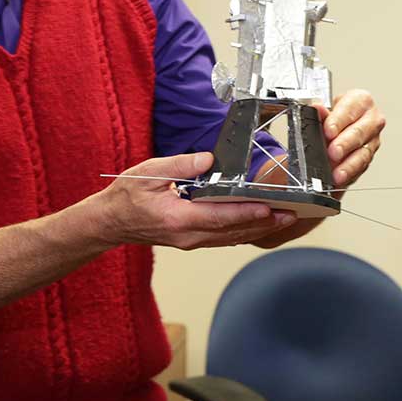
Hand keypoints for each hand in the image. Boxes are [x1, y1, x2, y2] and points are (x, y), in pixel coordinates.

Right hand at [95, 152, 295, 249]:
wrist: (109, 223)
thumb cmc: (126, 197)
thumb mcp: (148, 173)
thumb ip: (180, 165)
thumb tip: (207, 159)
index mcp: (179, 219)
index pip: (220, 217)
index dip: (247, 213)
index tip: (269, 208)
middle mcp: (189, 235)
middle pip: (233, 231)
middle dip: (264, 223)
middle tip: (291, 215)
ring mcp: (191, 241)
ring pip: (231, 238)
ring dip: (259, 229)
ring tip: (284, 220)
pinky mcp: (192, 240)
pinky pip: (223, 238)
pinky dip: (244, 232)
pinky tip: (260, 225)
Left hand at [320, 89, 384, 186]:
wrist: (340, 127)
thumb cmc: (336, 116)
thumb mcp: (327, 110)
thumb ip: (322, 112)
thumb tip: (316, 109)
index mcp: (361, 101)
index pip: (351, 109)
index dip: (338, 121)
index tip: (328, 131)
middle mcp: (372, 119)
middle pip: (360, 132)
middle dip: (345, 144)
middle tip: (333, 152)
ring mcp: (373, 139)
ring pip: (363, 153)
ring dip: (349, 165)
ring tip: (337, 173)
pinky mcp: (369, 157)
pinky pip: (361, 167)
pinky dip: (350, 174)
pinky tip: (341, 179)